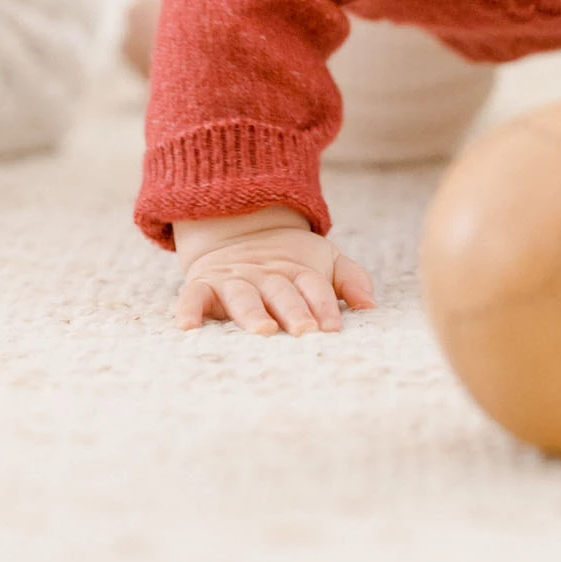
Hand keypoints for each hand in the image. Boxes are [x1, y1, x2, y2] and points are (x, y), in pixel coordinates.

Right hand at [173, 204, 376, 333]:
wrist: (239, 230)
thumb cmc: (291, 262)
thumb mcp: (324, 260)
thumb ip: (351, 279)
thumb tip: (371, 307)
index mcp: (298, 270)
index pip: (314, 286)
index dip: (324, 304)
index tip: (334, 327)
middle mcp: (266, 274)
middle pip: (281, 292)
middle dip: (294, 311)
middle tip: (305, 331)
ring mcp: (234, 279)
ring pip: (243, 296)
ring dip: (252, 313)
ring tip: (263, 331)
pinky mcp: (204, 284)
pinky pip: (194, 296)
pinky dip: (190, 310)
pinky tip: (189, 327)